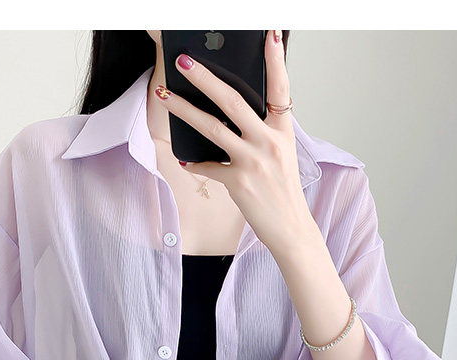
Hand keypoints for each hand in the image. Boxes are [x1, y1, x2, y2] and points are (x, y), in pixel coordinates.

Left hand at [153, 29, 315, 254]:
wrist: (291, 229)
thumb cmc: (283, 192)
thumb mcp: (282, 156)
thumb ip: (262, 133)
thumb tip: (229, 116)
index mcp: (283, 132)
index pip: (281, 89)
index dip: (276, 60)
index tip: (269, 34)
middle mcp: (269, 142)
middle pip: (232, 100)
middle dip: (205, 78)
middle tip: (185, 62)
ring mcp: (253, 161)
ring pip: (212, 127)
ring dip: (184, 109)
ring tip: (165, 96)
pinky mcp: (238, 182)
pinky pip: (209, 166)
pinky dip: (195, 163)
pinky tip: (184, 159)